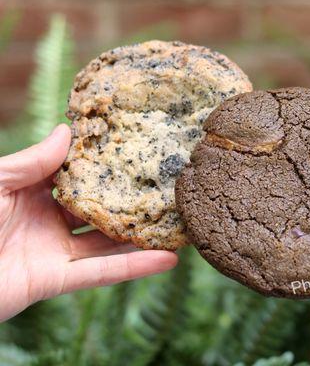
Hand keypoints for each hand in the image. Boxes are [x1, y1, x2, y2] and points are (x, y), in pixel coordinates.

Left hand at [0, 125, 177, 321]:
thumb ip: (31, 161)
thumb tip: (68, 131)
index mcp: (29, 191)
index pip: (75, 173)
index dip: (103, 161)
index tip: (135, 144)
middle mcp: (47, 219)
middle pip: (99, 206)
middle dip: (131, 196)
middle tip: (168, 182)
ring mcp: (54, 250)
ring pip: (108, 240)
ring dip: (143, 233)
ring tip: (179, 220)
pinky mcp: (56, 280)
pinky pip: (102, 272)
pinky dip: (136, 267)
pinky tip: (168, 258)